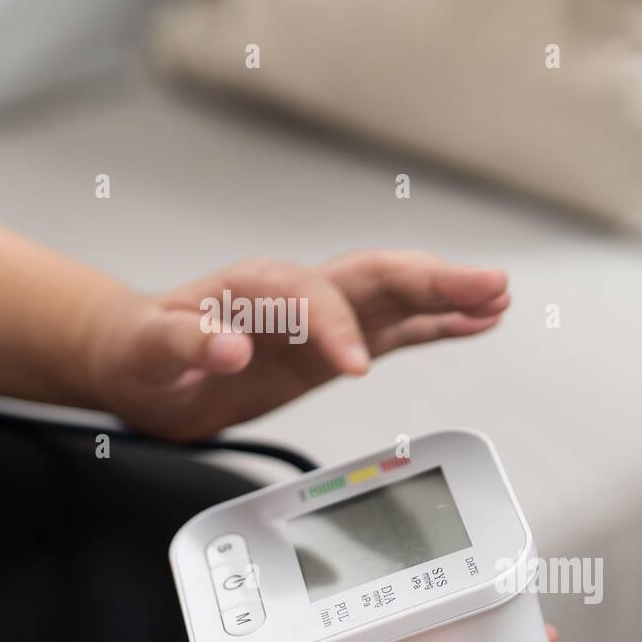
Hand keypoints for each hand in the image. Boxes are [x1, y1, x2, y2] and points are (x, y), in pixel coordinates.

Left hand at [87, 251, 509, 439]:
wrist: (142, 363)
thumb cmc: (143, 349)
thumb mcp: (148, 350)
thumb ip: (185, 343)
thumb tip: (230, 345)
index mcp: (254, 286)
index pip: (309, 296)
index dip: (335, 328)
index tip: (354, 364)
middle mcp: (296, 293)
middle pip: (373, 277)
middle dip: (430, 281)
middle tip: (485, 286)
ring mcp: (321, 318)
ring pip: (395, 298)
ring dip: (447, 297)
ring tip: (498, 297)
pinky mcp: (332, 346)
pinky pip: (394, 332)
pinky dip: (436, 327)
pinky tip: (476, 322)